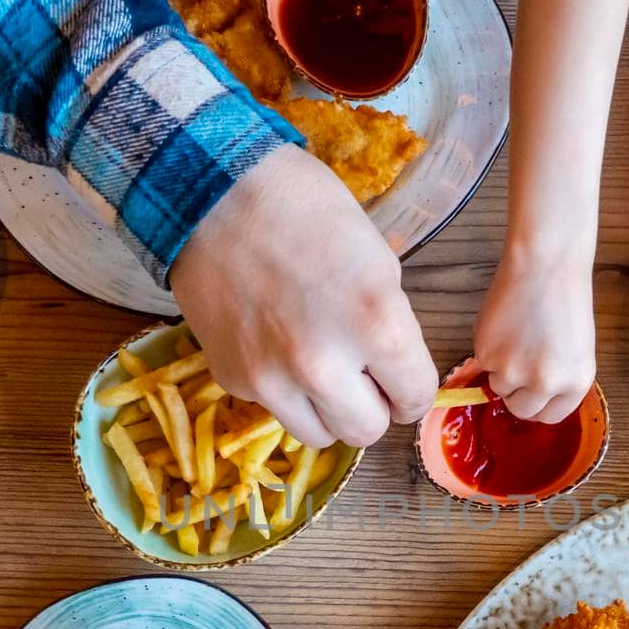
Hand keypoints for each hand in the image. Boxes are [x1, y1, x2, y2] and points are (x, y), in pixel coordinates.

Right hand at [170, 145, 436, 447]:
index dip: (413, 386)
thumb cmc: (304, 207)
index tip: (401, 376)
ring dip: (328, 410)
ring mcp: (273, 379)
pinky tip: (273, 342)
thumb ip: (388, 323)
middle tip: (364, 378)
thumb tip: (391, 369)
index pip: (416, 395)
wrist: (212, 192)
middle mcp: (325, 365)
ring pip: (319, 436)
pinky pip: (273, 408)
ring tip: (319, 369)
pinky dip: (282, 389)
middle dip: (374, 406)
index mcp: (376, 324)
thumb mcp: (375, 258)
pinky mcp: (234, 380)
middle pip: (367, 431)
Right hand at [473, 245, 596, 422]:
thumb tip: (530, 397)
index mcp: (575, 383)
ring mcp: (513, 372)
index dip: (538, 405)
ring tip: (515, 336)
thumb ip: (557, 378)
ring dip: (501, 369)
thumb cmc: (564, 299)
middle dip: (516, 393)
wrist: (545, 266)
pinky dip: (489, 349)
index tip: (531, 395)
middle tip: (517, 366)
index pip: (550, 416)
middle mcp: (545, 384)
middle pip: (520, 409)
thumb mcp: (575, 349)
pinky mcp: (487, 355)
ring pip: (498, 387)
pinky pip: (483, 364)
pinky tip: (504, 325)